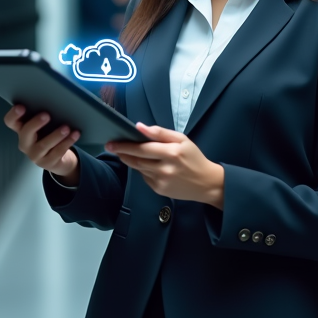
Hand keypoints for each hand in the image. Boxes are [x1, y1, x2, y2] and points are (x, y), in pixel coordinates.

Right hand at [3, 105, 80, 180]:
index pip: (10, 122)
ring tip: (66, 127)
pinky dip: (67, 142)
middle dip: (35, 124)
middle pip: (25, 133)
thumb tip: (54, 98)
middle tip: (46, 115)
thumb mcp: (44, 125)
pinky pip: (57, 152)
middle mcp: (25, 143)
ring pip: (43, 145)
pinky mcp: (47, 163)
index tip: (21, 106)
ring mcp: (35, 155)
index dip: (13, 114)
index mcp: (21, 130)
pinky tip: (74, 134)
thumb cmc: (48, 135)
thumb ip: (43, 114)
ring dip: (55, 135)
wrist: (58, 158)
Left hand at [106, 123, 224, 208]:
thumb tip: (140, 127)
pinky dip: (142, 170)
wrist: (206, 183)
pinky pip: (145, 177)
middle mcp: (165, 168)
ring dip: (130, 161)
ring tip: (125, 154)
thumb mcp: (182, 140)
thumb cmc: (194, 158)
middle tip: (111, 147)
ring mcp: (161, 181)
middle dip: (122, 153)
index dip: (125, 145)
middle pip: (137, 160)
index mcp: (172, 153)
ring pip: (139, 169)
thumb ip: (161, 132)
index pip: (142, 148)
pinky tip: (145, 165)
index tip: (112, 142)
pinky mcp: (159, 190)